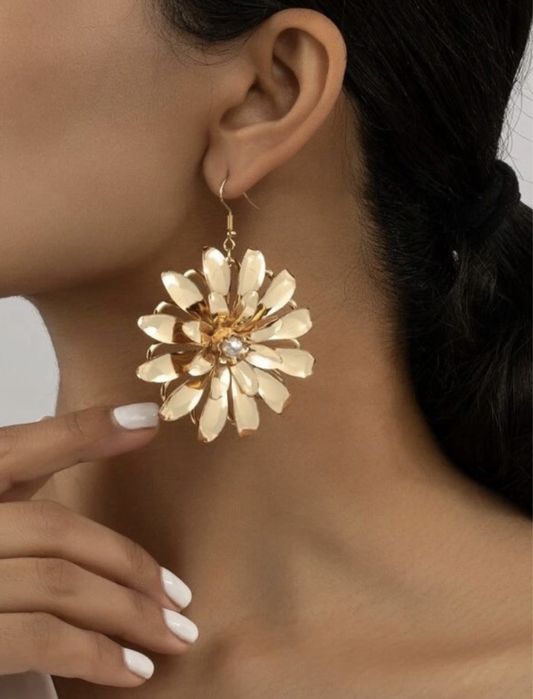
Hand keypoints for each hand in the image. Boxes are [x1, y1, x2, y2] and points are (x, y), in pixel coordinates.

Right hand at [0, 402, 197, 687]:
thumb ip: (40, 469)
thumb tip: (135, 422)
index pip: (12, 451)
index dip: (80, 431)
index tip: (147, 420)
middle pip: (54, 530)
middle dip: (128, 563)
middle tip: (181, 597)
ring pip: (57, 583)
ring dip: (129, 612)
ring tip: (174, 635)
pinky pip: (42, 639)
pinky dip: (97, 655)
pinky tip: (133, 670)